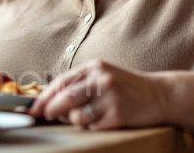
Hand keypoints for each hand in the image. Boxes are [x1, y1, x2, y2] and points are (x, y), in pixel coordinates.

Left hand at [29, 60, 168, 129]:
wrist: (161, 95)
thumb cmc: (127, 87)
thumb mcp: (103, 76)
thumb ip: (80, 83)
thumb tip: (49, 100)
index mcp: (95, 67)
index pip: (62, 81)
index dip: (44, 96)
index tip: (32, 108)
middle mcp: (102, 80)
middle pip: (65, 98)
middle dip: (51, 110)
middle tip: (46, 116)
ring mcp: (110, 98)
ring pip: (77, 116)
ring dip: (76, 120)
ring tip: (90, 114)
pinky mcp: (118, 116)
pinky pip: (92, 127)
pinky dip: (93, 126)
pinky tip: (104, 119)